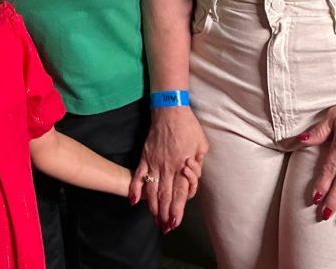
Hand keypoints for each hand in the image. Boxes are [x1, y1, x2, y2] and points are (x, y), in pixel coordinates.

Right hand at [130, 107, 208, 230]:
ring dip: (152, 207)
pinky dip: (135, 189)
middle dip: (164, 214)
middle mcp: (168, 166)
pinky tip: (134, 201)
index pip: (180, 193)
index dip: (177, 209)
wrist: (170, 108)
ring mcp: (154, 162)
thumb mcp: (201, 145)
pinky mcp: (145, 156)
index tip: (175, 222)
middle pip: (165, 195)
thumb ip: (198, 164)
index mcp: (183, 165)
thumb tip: (192, 178)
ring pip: (152, 189)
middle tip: (164, 227)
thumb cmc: (188, 126)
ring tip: (154, 219)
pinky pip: (139, 175)